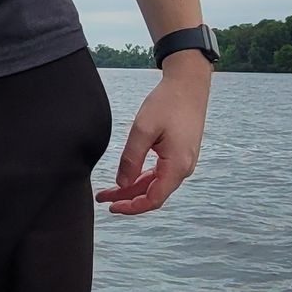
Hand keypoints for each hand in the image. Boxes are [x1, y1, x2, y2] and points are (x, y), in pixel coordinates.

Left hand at [95, 64, 210, 214]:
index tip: (111, 206)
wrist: (189, 84)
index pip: (153, 199)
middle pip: (153, 194)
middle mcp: (184, 168)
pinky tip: (127, 177)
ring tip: (109, 190)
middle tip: (102, 198)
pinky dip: (142, 178)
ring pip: (155, 184)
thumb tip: (122, 184)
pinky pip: (160, 173)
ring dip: (133, 188)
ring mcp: (184, 162)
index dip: (131, 207)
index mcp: (177, 165)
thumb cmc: (168, 102)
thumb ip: (131, 159)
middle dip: (127, 199)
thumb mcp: (143, 129)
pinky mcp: (180, 154)